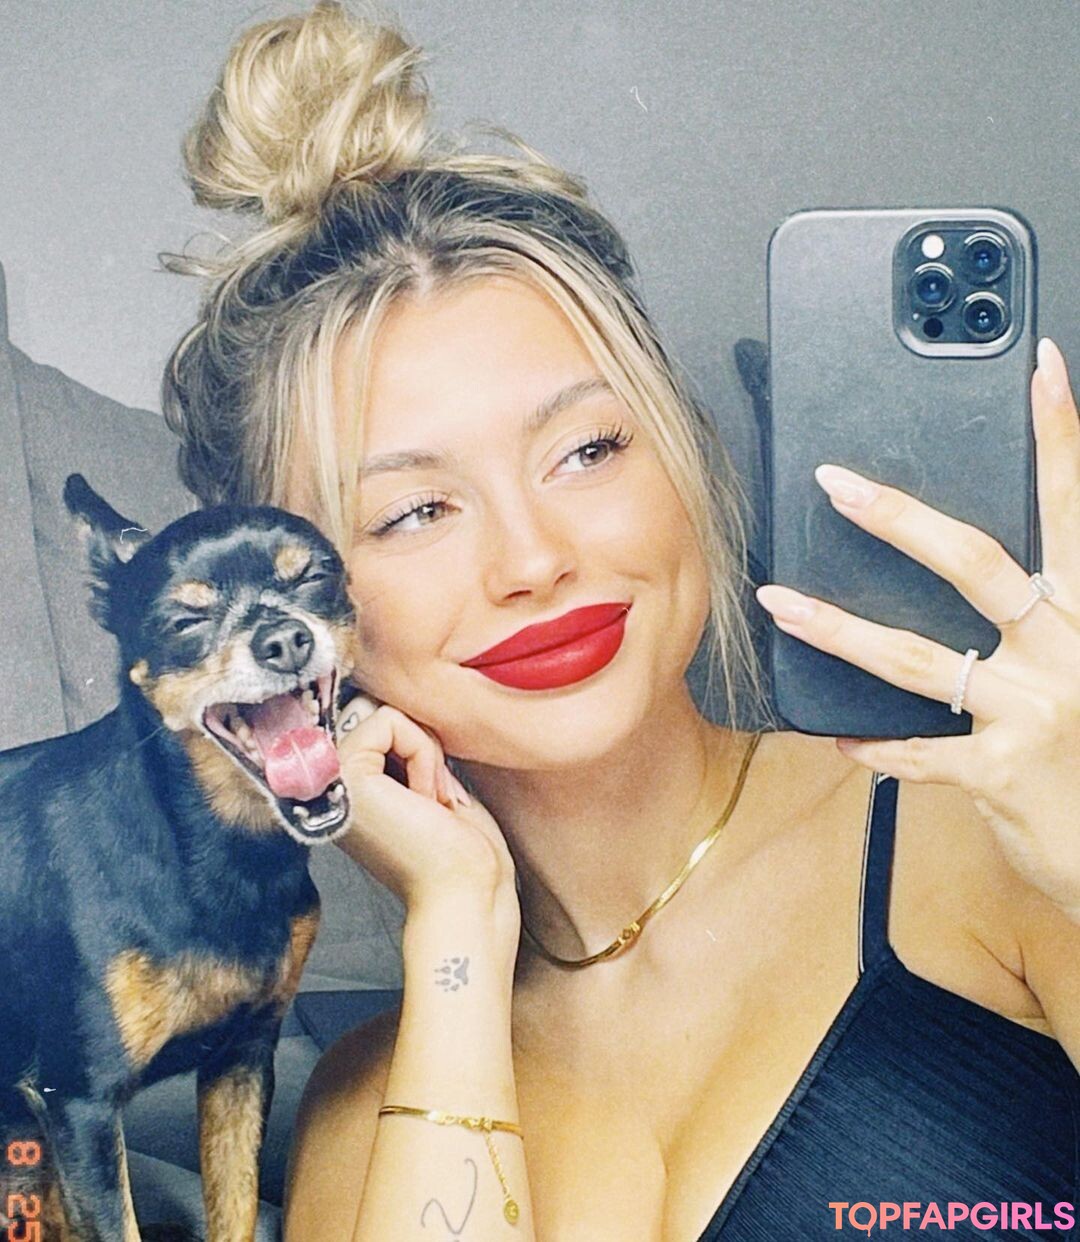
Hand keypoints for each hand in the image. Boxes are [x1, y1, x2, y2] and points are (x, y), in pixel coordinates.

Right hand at [332, 693, 519, 920]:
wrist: (468, 894)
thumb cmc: (462, 851)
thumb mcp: (429, 782)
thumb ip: (401, 745)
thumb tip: (385, 695)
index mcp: (342, 791)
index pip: (376, 719)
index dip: (419, 748)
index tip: (431, 801)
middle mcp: (325, 787)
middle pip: (376, 710)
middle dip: (421, 747)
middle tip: (432, 802)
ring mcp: (327, 781)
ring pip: (385, 713)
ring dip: (424, 754)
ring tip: (428, 804)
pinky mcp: (342, 777)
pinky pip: (391, 721)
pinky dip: (423, 755)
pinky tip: (425, 801)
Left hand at [755, 336, 1079, 922]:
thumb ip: (1055, 616)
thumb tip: (999, 575)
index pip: (1074, 511)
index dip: (1062, 438)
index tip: (1044, 370)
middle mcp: (1071, 650)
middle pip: (977, 564)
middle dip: (900, 518)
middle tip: (835, 483)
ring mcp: (1036, 711)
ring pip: (918, 657)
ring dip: (838, 628)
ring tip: (778, 601)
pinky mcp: (1003, 774)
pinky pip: (918, 752)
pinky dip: (877, 746)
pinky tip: (839, 736)